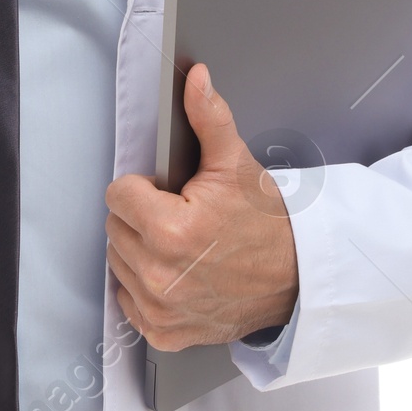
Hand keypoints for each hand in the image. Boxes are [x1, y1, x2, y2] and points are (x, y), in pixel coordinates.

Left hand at [105, 64, 298, 349]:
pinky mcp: (163, 332)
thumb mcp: (237, 164)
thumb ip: (208, 118)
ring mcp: (160, 308)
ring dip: (141, 252)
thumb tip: (195, 79)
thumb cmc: (266, 224)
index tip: (172, 195)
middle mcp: (161, 274)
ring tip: (182, 247)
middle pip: (115, 228)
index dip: (145, 189)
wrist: (296, 278)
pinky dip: (146, 288)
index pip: (118, 194)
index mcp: (171, 230)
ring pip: (118, 262)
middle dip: (142, 218)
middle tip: (182, 219)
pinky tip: (177, 275)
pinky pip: (128, 301)